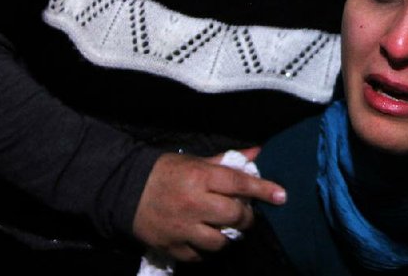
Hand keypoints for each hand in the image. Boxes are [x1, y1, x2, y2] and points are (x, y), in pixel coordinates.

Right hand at [133, 148, 286, 261]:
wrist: (126, 189)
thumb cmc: (167, 172)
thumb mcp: (196, 161)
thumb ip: (228, 160)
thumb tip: (258, 152)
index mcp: (199, 176)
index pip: (239, 183)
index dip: (263, 189)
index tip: (282, 196)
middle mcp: (193, 202)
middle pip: (234, 215)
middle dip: (246, 216)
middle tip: (243, 213)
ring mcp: (181, 227)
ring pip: (220, 241)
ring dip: (228, 235)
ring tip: (224, 227)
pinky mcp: (171, 246)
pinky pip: (200, 256)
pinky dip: (207, 249)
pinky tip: (205, 237)